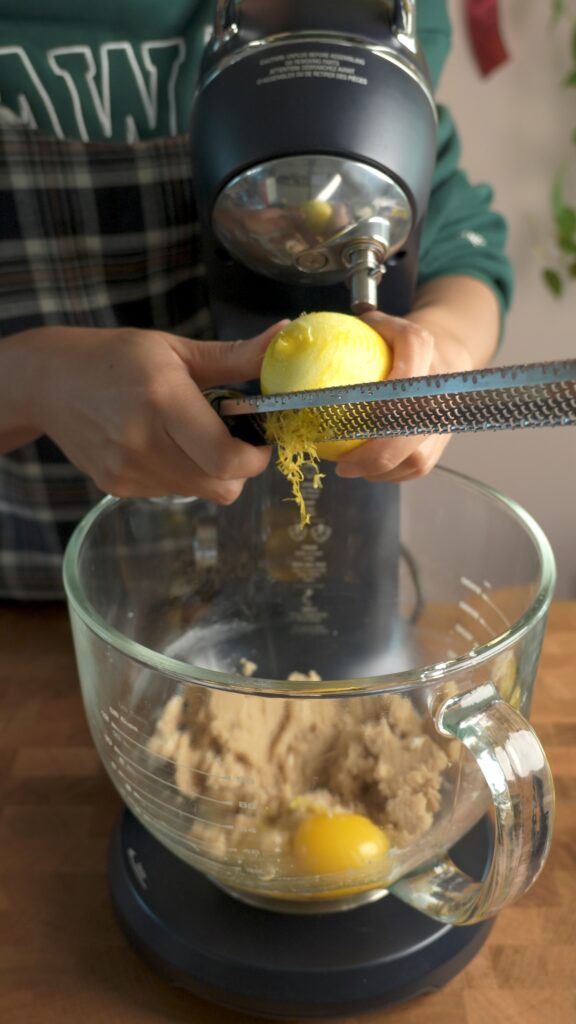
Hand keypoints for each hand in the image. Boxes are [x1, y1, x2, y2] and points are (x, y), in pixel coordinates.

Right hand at [10, 322, 286, 501]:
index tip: (261, 440)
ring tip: (192, 435)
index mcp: (163, 400)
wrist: (50, 383)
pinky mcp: (119, 487)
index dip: (255, 458)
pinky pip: (174, 492)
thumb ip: (235, 356)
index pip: (225, 457)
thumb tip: (285, 337)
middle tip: (234, 439)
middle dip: (240, 468)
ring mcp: (129, 470)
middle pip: (221, 485)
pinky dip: (183, 475)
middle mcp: (144, 442)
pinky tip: (163, 445)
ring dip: (211, 471)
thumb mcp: (176, 349)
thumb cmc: (117, 358)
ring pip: (200, 492)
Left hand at [335, 276, 499, 482]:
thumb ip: (343, 331)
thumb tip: (288, 334)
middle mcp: (439, 384)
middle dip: (377, 453)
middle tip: (342, 466)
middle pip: (413, 426)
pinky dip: (389, 473)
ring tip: (349, 469)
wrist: (444, 354)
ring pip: (418, 456)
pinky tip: (364, 471)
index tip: (352, 414)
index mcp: (423, 347)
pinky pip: (417, 467)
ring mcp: (444, 416)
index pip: (407, 361)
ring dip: (380, 469)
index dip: (384, 387)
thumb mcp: (373, 325)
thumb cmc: (392, 343)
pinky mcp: (443, 439)